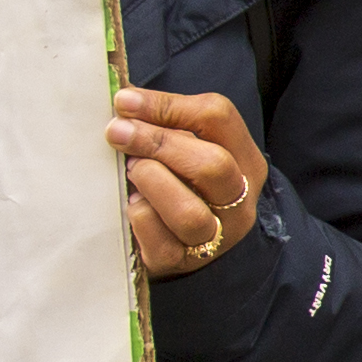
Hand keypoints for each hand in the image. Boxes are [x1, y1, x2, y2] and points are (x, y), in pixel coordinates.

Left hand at [111, 87, 271, 280]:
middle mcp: (239, 202)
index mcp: (245, 162)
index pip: (218, 118)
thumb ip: (165, 125)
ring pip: (188, 211)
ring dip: (150, 181)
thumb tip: (124, 101)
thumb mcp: (186, 151)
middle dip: (157, 142)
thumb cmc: (180, 185)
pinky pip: (157, 237)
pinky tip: (130, 203)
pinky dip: (138, 214)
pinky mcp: (182, 261)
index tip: (124, 102)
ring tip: (130, 171)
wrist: (181, 245)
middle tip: (117, 133)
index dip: (167, 105)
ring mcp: (215, 236)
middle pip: (213, 165)